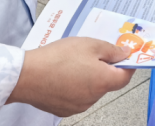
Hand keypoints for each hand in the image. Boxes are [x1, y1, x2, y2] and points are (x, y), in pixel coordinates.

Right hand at [6, 37, 132, 116]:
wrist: (26, 75)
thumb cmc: (59, 57)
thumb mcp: (89, 44)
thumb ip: (111, 50)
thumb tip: (126, 54)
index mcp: (103, 82)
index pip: (125, 77)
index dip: (128, 65)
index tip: (125, 55)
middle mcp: (93, 98)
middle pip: (106, 83)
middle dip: (104, 68)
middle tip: (92, 53)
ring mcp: (78, 106)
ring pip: (91, 90)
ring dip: (88, 77)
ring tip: (73, 62)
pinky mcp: (63, 110)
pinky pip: (76, 96)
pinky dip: (75, 86)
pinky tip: (63, 74)